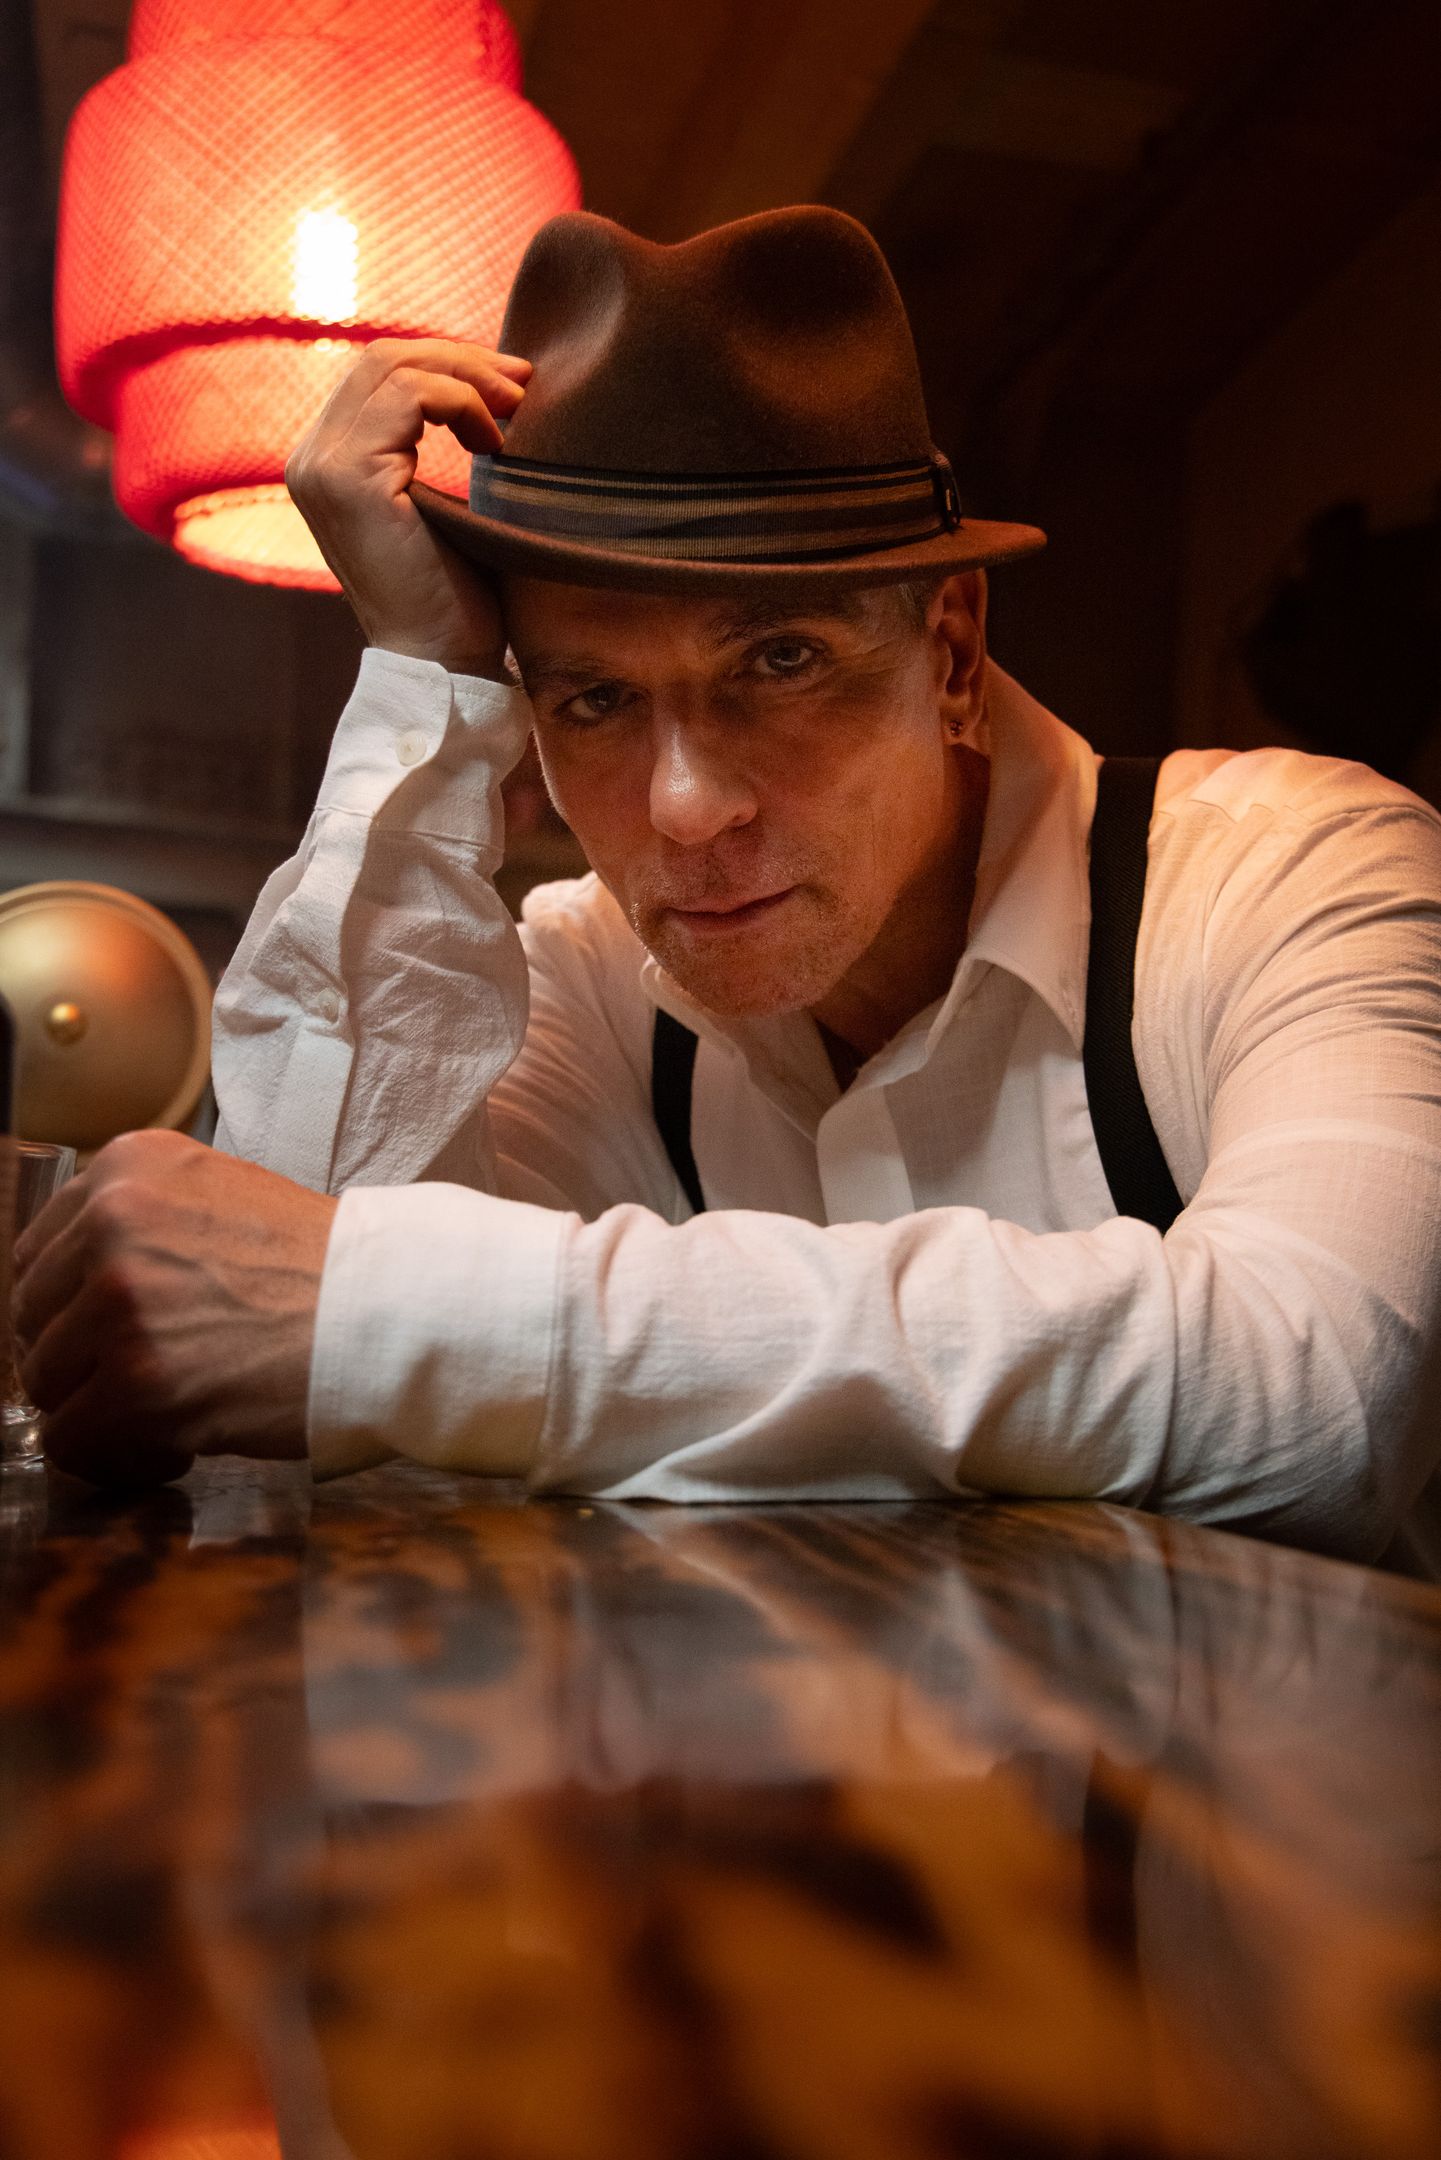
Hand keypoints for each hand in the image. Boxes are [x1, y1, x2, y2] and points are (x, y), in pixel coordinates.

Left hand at [12, 1132, 337, 1487]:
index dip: (69, 1307)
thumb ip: (140, 1223)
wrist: (387, 1311)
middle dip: (81, 1360)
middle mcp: (111, 1224)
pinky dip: (118, 1457)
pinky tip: (176, 1444)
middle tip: (146, 1378)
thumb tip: (71, 1291)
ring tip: (169, 1411)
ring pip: (46, 1385)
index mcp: (126, 1168)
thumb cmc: (319, 1266)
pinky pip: (73, 1442)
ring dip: (101, 1410)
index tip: (110, 1334)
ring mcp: (120, 1305)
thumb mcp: (219, 1197)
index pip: (36, 1254)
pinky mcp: (137, 1384)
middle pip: (33, 1320)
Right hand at [285, 337, 531, 679]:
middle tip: (524, 382)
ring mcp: (320, 467)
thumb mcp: (442, 504)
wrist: (446, 664)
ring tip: (517, 410)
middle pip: (382, 356)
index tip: (513, 385)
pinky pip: (408, 395)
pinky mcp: (348, 479)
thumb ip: (433, 443)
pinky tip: (493, 442)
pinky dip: (461, 401)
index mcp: (326, 461)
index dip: (446, 362)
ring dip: (468, 376)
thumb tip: (489, 379)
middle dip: (461, 358)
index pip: (377, 373)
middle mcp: (309, 459)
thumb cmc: (457, 597)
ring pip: (393, 366)